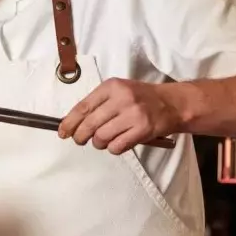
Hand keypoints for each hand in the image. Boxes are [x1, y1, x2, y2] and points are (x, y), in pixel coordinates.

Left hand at [57, 78, 182, 154]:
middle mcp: (122, 98)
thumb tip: (73, 122)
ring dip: (98, 143)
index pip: (82, 107)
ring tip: (103, 141)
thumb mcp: (118, 91)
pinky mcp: (143, 129)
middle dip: (80, 136)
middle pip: (90, 124)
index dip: (69, 122)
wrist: (172, 103)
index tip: (63, 132)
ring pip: (101, 137)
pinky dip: (113, 148)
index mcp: (111, 87)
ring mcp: (133, 114)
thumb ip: (98, 103)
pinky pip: (117, 146)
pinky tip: (117, 143)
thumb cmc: (141, 99)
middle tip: (80, 140)